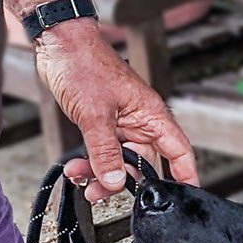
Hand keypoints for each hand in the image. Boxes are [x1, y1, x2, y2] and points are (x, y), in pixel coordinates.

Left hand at [34, 22, 198, 200]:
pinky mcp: (101, 124)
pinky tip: (76, 169)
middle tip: (103, 192)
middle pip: (143, 163)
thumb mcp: (95, 114)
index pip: (178, 150)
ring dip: (101, 174)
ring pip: (119, 161)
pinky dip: (90, 163)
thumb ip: (105, 152)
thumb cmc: (84, 64)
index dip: (185, 174)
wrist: (57, 46)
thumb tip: (115, 181)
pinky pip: (101, 153)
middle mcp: (139, 121)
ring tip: (83, 180)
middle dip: (124, 181)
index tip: (184, 195)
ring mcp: (119, 124)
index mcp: (150, 115)